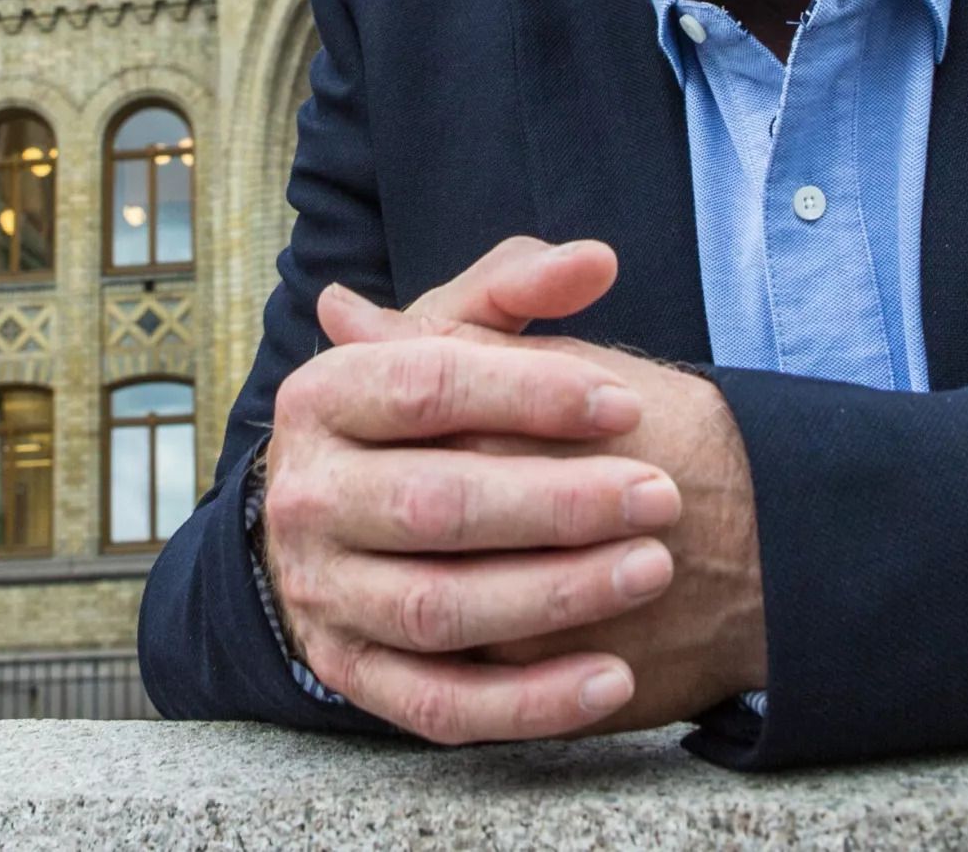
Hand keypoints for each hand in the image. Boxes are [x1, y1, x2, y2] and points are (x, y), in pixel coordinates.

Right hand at [318, 239, 767, 734]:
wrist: (334, 521)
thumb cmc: (415, 416)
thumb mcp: (447, 337)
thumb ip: (516, 291)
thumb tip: (595, 261)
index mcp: (322, 397)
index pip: (426, 386)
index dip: (531, 393)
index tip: (625, 404)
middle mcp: (307, 497)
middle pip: (435, 503)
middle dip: (559, 503)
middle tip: (660, 495)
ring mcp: (323, 594)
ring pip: (439, 608)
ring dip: (554, 596)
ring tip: (651, 569)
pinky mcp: (353, 674)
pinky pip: (440, 706)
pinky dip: (528, 704)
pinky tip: (611, 680)